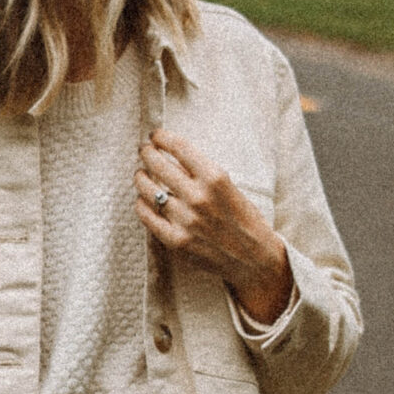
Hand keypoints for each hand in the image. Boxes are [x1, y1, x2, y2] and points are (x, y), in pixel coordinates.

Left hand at [135, 129, 293, 324]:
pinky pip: (149, 218)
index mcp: (215, 177)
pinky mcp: (177, 241)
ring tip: (140, 175)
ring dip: (141, 179)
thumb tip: (173, 158)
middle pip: (159, 165)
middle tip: (144, 151)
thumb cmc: (243, 219)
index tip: (155, 135)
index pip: (180, 147)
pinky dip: (142, 206)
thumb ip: (202, 173)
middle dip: (147, 154)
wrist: (252, 258)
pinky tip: (142, 201)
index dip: (162, 137)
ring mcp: (186, 220)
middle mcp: (199, 196)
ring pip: (150, 191)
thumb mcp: (229, 186)